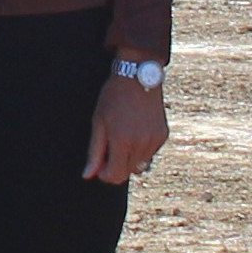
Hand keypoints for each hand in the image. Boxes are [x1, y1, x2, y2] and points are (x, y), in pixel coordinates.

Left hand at [86, 70, 166, 185]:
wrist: (138, 76)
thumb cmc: (113, 97)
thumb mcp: (98, 123)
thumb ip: (94, 152)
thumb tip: (88, 175)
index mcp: (123, 141)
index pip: (115, 175)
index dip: (105, 174)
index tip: (99, 165)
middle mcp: (141, 144)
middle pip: (127, 173)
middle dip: (115, 166)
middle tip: (108, 148)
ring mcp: (154, 141)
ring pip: (139, 165)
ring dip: (128, 159)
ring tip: (121, 137)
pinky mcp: (162, 136)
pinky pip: (149, 154)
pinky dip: (140, 150)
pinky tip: (134, 132)